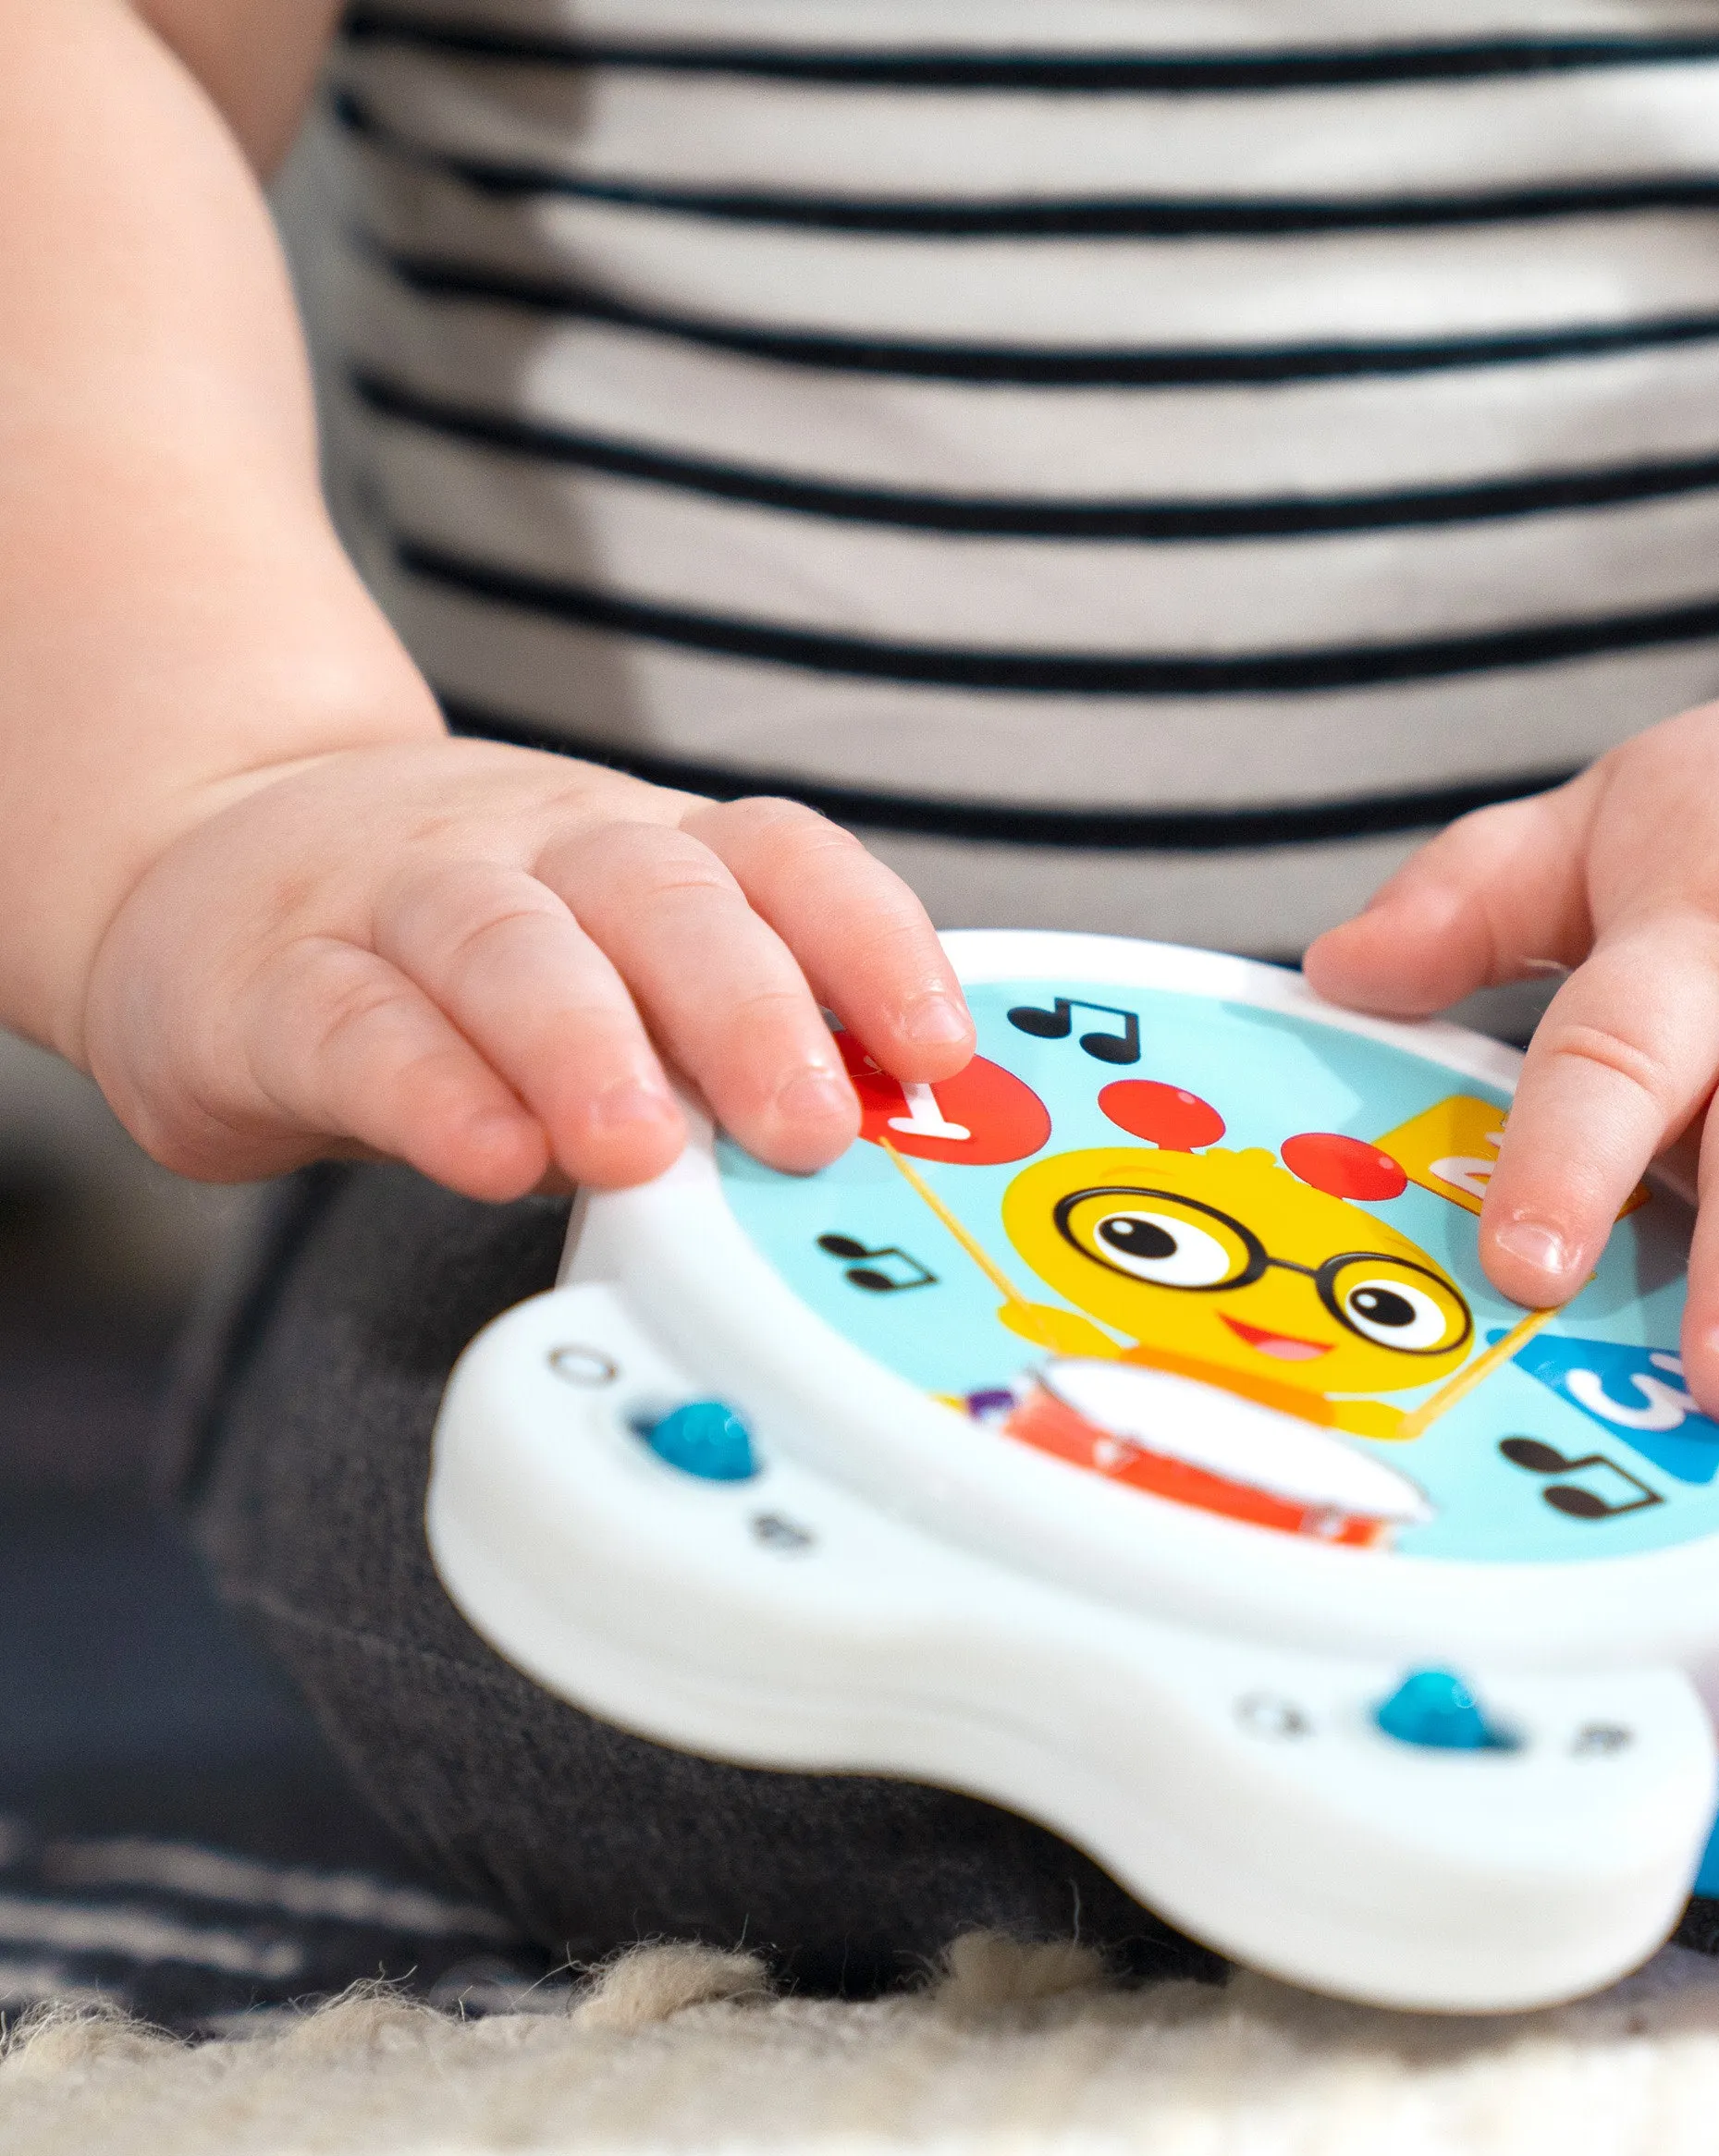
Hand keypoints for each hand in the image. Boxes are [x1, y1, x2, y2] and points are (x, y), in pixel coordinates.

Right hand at [76, 739, 973, 1194]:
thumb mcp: (619, 978)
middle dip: (749, 1013)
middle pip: (660, 899)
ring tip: (638, 1148)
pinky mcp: (269, 988)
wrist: (205, 860)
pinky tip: (487, 1154)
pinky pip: (357, 1028)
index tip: (938, 1049)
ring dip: (585, 1044)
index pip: (782, 860)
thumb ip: (727, 1059)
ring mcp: (397, 903)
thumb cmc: (468, 961)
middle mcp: (536, 853)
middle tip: (808, 1126)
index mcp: (648, 853)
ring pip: (506, 945)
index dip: (871, 943)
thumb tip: (874, 1165)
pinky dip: (426, 1092)